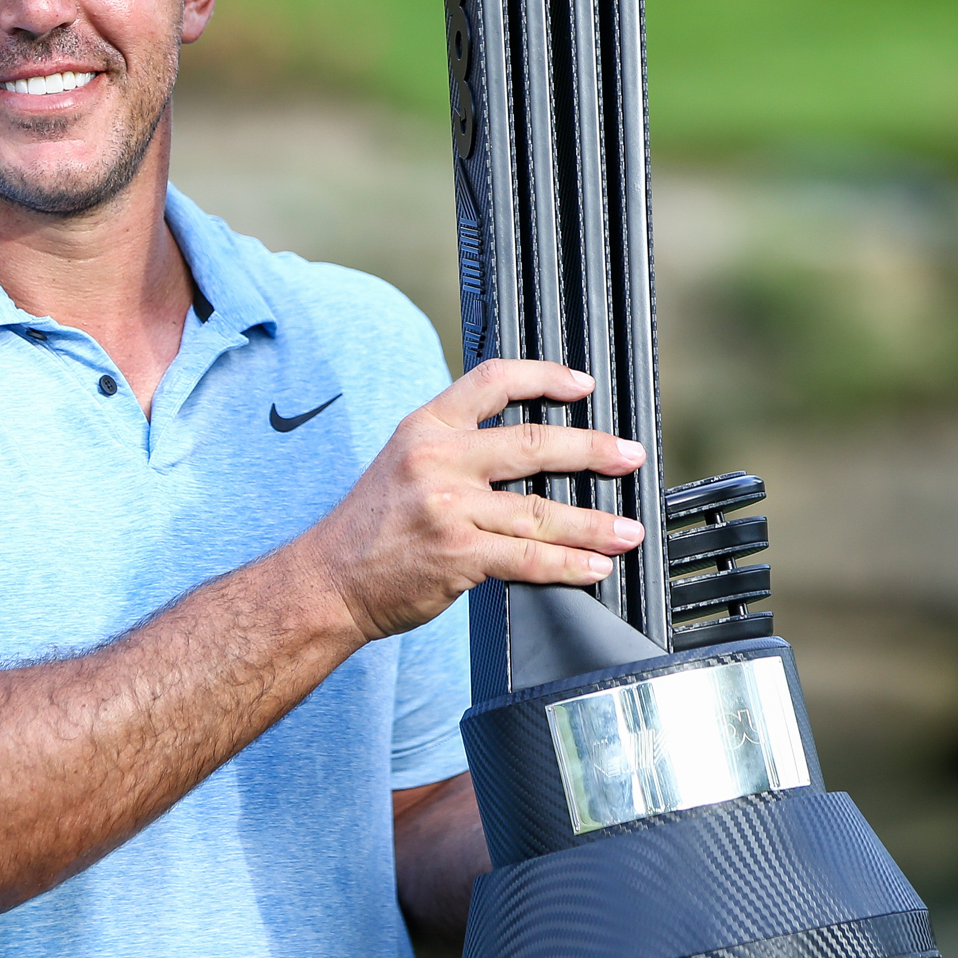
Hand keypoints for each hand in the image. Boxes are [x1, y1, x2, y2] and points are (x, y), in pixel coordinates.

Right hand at [299, 359, 645, 640]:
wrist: (329, 581)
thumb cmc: (371, 528)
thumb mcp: (403, 462)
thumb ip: (456, 448)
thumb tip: (527, 450)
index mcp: (425, 427)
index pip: (492, 381)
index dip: (544, 376)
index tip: (582, 385)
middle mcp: (437, 459)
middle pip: (531, 444)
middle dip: (592, 450)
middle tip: (628, 456)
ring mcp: (448, 507)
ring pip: (539, 510)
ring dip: (593, 524)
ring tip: (628, 530)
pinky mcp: (458, 554)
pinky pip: (528, 557)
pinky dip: (568, 565)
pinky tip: (594, 567)